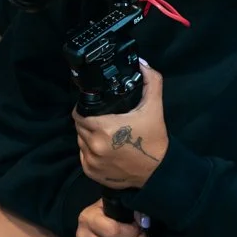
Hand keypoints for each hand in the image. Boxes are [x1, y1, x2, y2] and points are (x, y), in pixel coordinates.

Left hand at [73, 60, 168, 189]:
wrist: (158, 171)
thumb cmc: (154, 138)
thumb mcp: (155, 107)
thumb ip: (150, 81)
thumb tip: (141, 63)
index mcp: (104, 128)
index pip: (79, 113)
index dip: (84, 108)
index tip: (94, 108)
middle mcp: (94, 145)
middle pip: (79, 127)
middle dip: (88, 121)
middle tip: (103, 120)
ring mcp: (91, 161)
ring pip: (80, 142)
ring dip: (88, 136)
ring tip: (105, 134)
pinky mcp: (91, 173)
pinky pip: (83, 157)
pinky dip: (90, 152)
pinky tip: (105, 149)